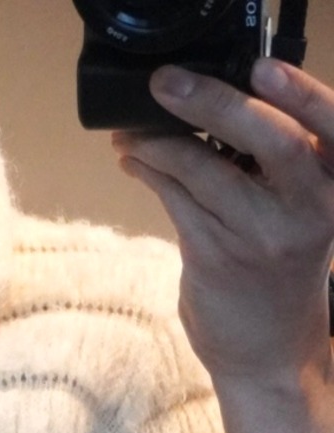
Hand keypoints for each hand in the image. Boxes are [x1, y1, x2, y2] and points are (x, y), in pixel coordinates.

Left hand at [112, 58, 333, 390]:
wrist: (270, 351)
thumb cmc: (280, 269)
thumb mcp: (300, 211)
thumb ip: (275, 163)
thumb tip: (209, 104)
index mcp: (333, 185)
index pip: (330, 124)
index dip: (300, 92)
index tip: (262, 69)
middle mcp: (306, 208)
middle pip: (269, 139)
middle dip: (214, 102)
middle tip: (167, 84)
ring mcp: (260, 234)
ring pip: (205, 169)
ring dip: (158, 141)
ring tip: (131, 130)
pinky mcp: (216, 258)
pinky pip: (176, 200)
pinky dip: (150, 172)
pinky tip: (134, 160)